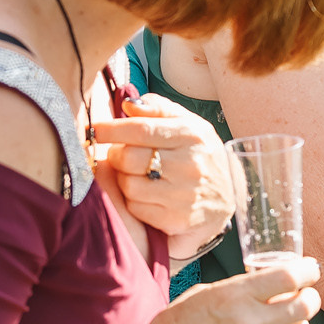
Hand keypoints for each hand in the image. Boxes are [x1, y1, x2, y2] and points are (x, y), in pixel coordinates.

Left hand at [91, 94, 233, 262]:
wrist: (227, 196)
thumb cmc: (199, 155)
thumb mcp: (188, 124)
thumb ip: (158, 109)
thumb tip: (128, 105)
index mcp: (191, 135)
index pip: (141, 129)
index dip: (111, 129)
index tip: (95, 129)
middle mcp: (190, 164)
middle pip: (129, 158)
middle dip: (117, 155)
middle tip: (121, 155)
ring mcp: (183, 194)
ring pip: (129, 185)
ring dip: (125, 179)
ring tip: (136, 174)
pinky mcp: (176, 219)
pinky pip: (136, 208)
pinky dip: (134, 200)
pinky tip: (146, 193)